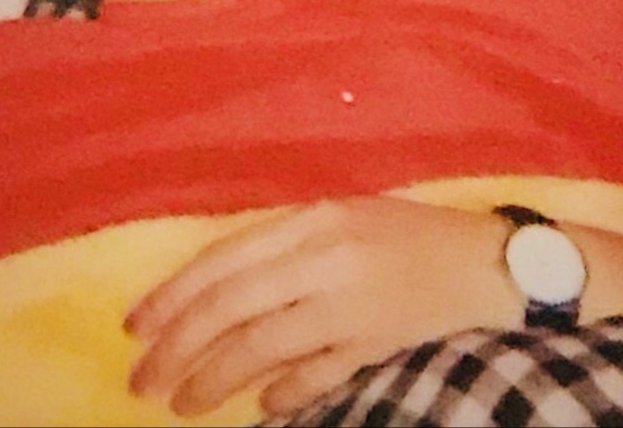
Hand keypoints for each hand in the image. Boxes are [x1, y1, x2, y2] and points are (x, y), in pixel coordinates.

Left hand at [124, 196, 521, 418]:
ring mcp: (353, 302)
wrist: (487, 261)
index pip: (227, 259)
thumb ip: (288, 245)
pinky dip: (284, 394)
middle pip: (234, 306)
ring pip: (265, 345)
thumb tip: (221, 291)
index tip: (136, 328)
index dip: (175, 295)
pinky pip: (317, 374)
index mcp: (316, 218)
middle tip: (143, 380)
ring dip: (216, 378)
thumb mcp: (345, 216)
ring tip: (182, 402)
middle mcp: (328, 256)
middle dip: (179, 346)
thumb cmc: (409, 231)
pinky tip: (262, 406)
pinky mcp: (378, 342)